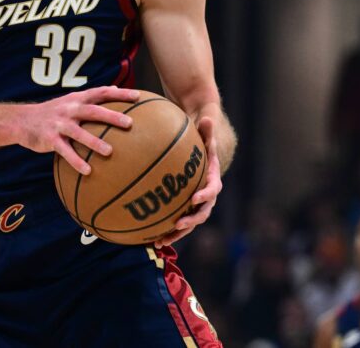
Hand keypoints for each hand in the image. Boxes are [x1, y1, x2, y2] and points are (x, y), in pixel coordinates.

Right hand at [17, 86, 139, 174]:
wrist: (21, 120)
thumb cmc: (52, 112)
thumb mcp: (69, 100)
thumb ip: (90, 97)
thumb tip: (114, 89)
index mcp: (77, 99)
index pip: (101, 92)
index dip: (119, 93)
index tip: (138, 96)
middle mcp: (69, 109)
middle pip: (93, 111)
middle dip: (111, 116)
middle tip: (129, 123)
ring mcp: (59, 124)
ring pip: (79, 132)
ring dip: (94, 142)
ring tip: (110, 152)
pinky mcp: (50, 138)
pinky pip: (64, 151)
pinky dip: (76, 161)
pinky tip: (88, 171)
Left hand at [154, 116, 221, 246]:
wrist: (200, 157)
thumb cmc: (201, 144)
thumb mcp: (204, 136)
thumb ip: (206, 130)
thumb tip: (208, 117)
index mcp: (212, 181)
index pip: (212, 190)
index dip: (205, 196)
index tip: (194, 199)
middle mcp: (205, 197)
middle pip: (201, 213)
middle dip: (191, 221)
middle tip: (178, 224)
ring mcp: (193, 206)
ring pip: (187, 224)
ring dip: (176, 234)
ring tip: (160, 241)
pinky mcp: (182, 209)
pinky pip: (174, 223)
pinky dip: (164, 231)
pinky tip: (147, 239)